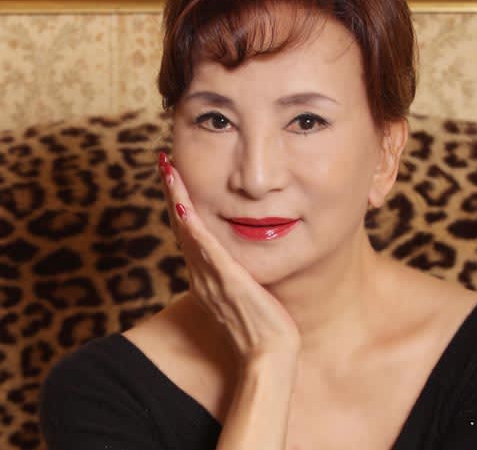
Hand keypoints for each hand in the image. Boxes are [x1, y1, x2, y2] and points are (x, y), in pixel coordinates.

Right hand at [158, 152, 300, 364]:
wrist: (268, 356)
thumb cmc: (261, 327)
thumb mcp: (243, 294)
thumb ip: (234, 274)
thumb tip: (237, 258)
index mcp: (206, 276)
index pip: (189, 233)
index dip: (180, 204)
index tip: (176, 178)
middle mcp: (202, 275)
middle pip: (182, 227)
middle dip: (174, 193)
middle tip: (165, 163)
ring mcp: (212, 278)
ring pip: (189, 233)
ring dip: (178, 200)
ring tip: (169, 172)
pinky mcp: (228, 282)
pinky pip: (206, 251)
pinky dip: (194, 228)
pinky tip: (186, 207)